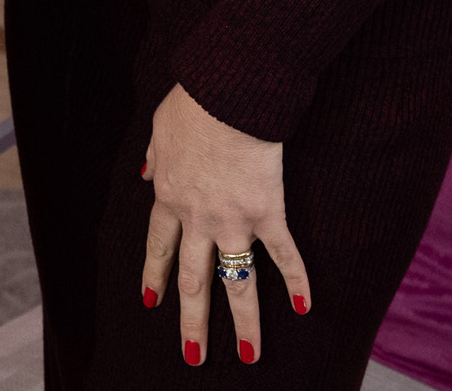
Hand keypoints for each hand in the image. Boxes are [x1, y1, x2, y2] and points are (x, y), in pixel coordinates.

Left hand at [141, 85, 310, 367]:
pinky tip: (305, 307)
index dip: (155, 274)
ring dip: (244, 323)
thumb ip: (154, 158)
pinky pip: (283, 254)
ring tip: (249, 355)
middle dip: (191, 321)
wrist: (226, 96)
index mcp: (169, 197)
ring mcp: (233, 221)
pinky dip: (297, 280)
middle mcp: (198, 219)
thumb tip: (145, 174)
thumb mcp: (159, 130)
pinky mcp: (268, 213)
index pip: (160, 246)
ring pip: (236, 282)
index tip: (151, 301)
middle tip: (193, 354)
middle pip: (193, 280)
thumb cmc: (193, 104)